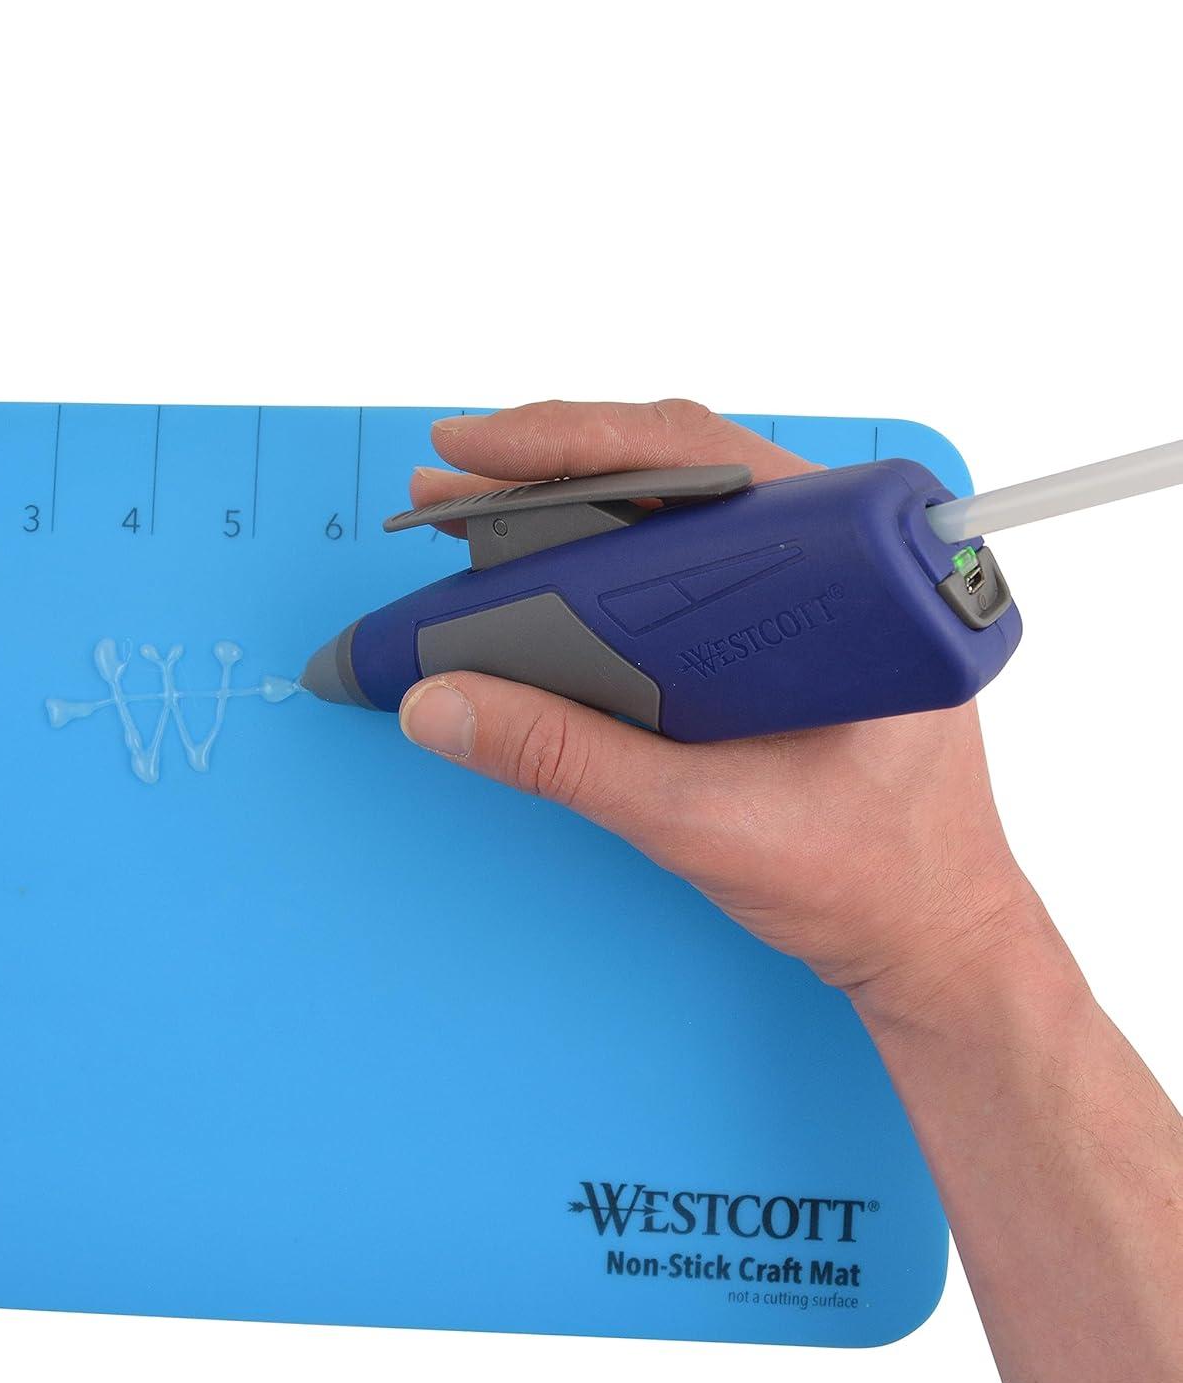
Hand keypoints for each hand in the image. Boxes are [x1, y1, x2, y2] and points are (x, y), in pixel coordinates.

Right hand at [399, 399, 1040, 1023]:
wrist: (934, 941)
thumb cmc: (879, 875)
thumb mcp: (701, 817)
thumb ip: (566, 760)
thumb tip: (449, 705)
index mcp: (858, 571)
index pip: (694, 458)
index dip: (573, 441)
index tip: (481, 449)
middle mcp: (839, 559)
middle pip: (672, 472)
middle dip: (546, 472)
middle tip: (449, 487)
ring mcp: (812, 595)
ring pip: (674, 518)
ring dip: (569, 514)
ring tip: (475, 521)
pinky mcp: (783, 636)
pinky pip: (684, 572)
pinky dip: (602, 568)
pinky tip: (542, 579)